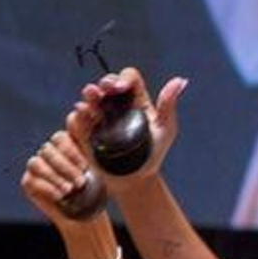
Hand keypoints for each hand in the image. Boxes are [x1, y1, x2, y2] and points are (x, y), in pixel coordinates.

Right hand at [22, 131, 99, 227]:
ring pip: (37, 163)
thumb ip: (86, 133)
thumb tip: (78, 106)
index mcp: (64, 144)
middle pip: (48, 150)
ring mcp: (36, 166)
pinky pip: (32, 180)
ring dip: (55, 177)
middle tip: (81, 182)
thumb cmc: (95, 187)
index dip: (71, 151)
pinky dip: (48, 188)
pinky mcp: (29, 182)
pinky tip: (61, 196)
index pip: (60, 138)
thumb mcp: (96, 161)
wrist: (88, 213)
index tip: (85, 166)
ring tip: (70, 190)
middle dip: (66, 168)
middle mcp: (48, 152)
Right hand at [67, 67, 187, 186]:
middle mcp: (115, 105)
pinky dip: (78, 118)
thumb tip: (181, 80)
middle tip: (103, 89)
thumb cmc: (153, 154)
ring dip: (89, 96)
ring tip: (91, 99)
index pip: (128, 78)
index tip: (122, 88)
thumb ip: (168, 105)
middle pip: (105, 84)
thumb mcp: (166, 130)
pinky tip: (84, 118)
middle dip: (103, 83)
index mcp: (135, 100)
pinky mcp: (86, 132)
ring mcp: (99, 117)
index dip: (123, 78)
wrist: (136, 180)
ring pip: (89, 99)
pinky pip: (76, 120)